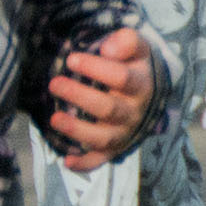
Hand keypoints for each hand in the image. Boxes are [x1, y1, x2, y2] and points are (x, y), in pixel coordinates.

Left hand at [46, 29, 156, 168]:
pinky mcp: (115, 148)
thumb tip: (108, 49)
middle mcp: (134, 112)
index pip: (121, 78)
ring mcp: (124, 132)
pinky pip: (101, 159)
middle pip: (108, 109)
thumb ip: (126, 41)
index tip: (72, 59)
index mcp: (141, 86)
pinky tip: (67, 161)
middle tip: (54, 84)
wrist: (151, 92)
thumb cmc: (134, 66)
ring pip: (103, 138)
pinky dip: (86, 164)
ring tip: (54, 119)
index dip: (96, 69)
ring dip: (77, 131)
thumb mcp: (137, 48)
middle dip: (79, 97)